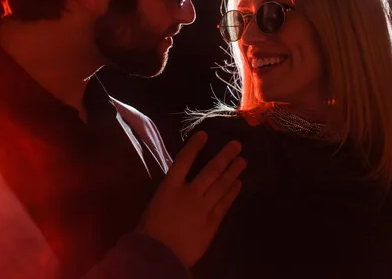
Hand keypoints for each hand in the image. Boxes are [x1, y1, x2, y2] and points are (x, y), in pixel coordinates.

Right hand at [138, 131, 245, 266]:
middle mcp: (189, 193)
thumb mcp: (155, 205)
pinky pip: (225, 203)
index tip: (204, 134)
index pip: (183, 161)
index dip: (194, 147)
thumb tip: (182, 185)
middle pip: (210, 170)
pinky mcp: (212, 222)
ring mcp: (203, 207)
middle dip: (225, 156)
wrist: (158, 255)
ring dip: (233, 172)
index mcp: (169, 188)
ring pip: (221, 185)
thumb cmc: (149, 232)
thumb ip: (171, 194)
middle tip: (237, 145)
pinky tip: (239, 184)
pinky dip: (232, 192)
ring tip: (242, 161)